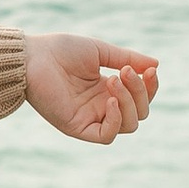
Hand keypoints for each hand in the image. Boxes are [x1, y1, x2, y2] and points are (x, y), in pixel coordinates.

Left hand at [23, 35, 157, 145]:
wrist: (32, 56)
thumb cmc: (61, 51)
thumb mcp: (101, 52)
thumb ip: (128, 59)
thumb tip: (156, 65)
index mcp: (107, 90)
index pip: (141, 98)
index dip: (150, 87)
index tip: (150, 70)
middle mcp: (101, 107)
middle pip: (139, 113)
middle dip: (139, 92)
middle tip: (124, 71)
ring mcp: (90, 118)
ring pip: (129, 125)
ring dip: (129, 102)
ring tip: (112, 80)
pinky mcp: (77, 127)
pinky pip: (106, 136)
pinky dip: (116, 120)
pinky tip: (110, 100)